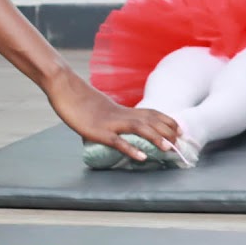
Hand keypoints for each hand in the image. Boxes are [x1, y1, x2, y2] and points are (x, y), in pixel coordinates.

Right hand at [46, 67, 178, 161]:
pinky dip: (131, 149)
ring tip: (168, 149)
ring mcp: (110, 123)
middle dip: (167, 132)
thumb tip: (111, 125)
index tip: (180, 130)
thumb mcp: (99, 108)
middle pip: (150, 121)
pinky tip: (141, 157)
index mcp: (122, 109)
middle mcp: (121, 115)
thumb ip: (108, 116)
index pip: (151, 113)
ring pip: (139, 129)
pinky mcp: (98, 131)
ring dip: (156, 138)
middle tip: (181, 143)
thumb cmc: (78, 99)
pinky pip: (117, 141)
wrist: (64, 87)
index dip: (167, 121)